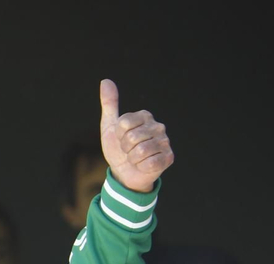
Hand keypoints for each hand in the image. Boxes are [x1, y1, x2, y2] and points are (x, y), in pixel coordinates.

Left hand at [98, 79, 173, 193]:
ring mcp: (165, 142)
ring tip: (135, 158)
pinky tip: (144, 165)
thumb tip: (105, 81)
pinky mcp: (168, 157)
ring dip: (132, 159)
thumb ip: (109, 104)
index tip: (121, 139)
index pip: (124, 123)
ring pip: (140, 151)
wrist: (124, 173)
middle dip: (125, 148)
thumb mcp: (110, 126)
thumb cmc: (118, 149)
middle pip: (132, 137)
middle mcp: (158, 126)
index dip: (118, 135)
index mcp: (144, 116)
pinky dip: (142, 167)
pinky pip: (149, 163)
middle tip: (128, 151)